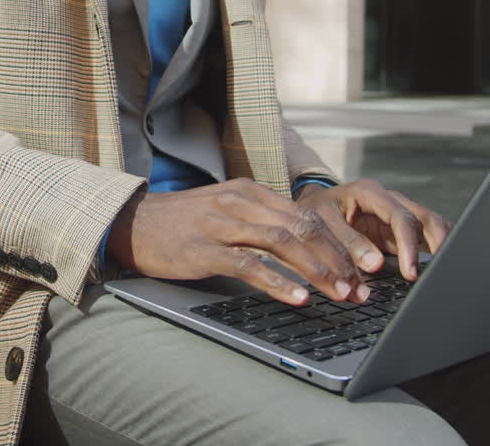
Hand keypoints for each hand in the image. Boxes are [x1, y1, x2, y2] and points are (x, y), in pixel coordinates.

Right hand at [105, 178, 369, 305]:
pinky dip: (278, 282)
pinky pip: (248, 264)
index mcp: (249, 191)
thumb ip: (260, 221)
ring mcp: (221, 223)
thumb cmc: (180, 223)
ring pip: (283, 243)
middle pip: (303, 227)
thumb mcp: (225, 211)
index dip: (338, 243)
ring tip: (338, 294)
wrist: (130, 222)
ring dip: (317, 271)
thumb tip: (304, 247)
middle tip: (359, 288)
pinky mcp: (203, 247)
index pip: (307, 215)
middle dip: (337, 259)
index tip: (359, 270)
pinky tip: (297, 297)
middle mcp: (239, 201)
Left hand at [295, 179, 450, 280]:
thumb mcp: (322, 222)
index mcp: (370, 193)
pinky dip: (430, 252)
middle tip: (440, 272)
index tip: (411, 272)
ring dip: (438, 247)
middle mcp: (389, 200)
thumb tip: (376, 264)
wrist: (310, 207)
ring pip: (430, 226)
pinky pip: (421, 239)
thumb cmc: (315, 211)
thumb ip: (347, 242)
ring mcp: (396, 215)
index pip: (400, 217)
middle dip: (437, 244)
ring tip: (442, 272)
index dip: (409, 246)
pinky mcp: (397, 231)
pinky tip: (434, 269)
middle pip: (425, 218)